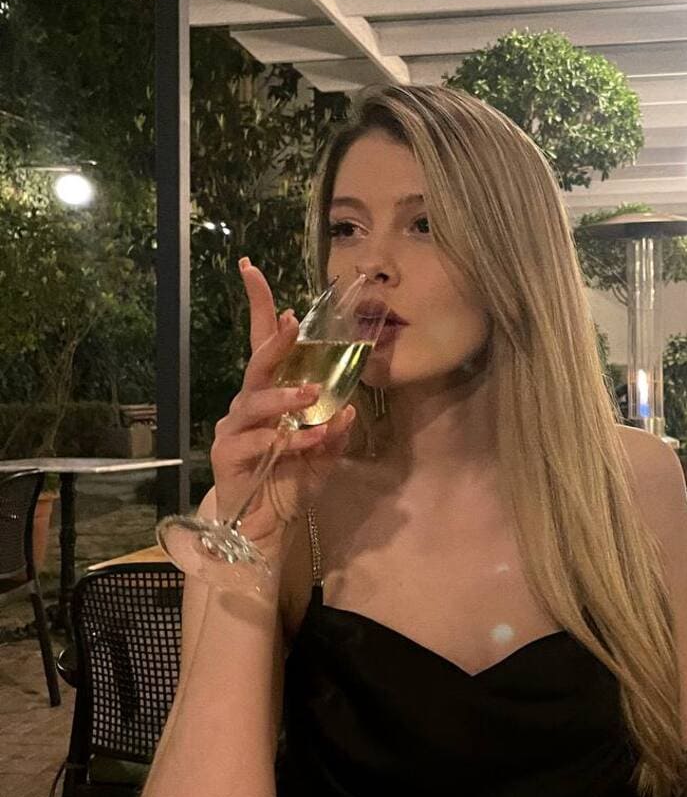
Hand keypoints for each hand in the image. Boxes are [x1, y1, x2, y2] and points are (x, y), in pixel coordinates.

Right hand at [209, 259, 355, 551]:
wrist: (262, 528)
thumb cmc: (288, 482)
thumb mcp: (323, 457)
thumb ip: (336, 433)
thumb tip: (348, 409)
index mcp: (271, 396)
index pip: (263, 344)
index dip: (258, 306)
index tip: (250, 267)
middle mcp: (249, 406)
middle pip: (257, 364)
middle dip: (273, 341)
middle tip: (289, 322)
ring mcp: (235, 429)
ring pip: (254, 401)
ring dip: (284, 397)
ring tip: (310, 397)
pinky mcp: (229, 456)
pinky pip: (259, 442)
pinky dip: (289, 440)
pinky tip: (313, 439)